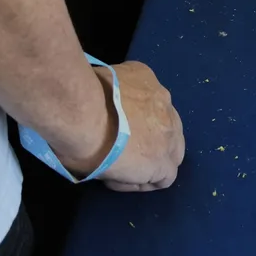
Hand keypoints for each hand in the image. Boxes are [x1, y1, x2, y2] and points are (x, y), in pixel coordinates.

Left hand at [49, 60, 184, 192]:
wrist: (79, 108)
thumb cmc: (85, 151)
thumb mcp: (106, 176)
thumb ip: (126, 174)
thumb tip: (123, 167)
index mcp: (159, 162)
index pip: (167, 176)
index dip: (147, 179)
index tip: (128, 175)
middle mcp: (169, 130)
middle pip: (175, 146)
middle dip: (157, 150)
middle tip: (132, 149)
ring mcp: (162, 99)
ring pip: (167, 115)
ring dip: (153, 121)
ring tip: (127, 119)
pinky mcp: (148, 76)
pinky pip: (150, 90)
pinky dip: (139, 96)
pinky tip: (120, 96)